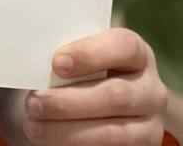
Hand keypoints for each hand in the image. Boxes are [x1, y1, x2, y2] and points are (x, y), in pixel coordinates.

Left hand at [22, 27, 166, 143]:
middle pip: (117, 95)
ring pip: (114, 133)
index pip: (123, 46)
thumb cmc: (75, 73)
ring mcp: (149, 125)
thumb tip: (32, 59)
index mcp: (137, 53)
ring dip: (68, 131)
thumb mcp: (76, 57)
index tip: (56, 63)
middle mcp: (150, 89)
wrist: (81, 107)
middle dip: (69, 102)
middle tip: (33, 102)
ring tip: (34, 126)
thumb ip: (65, 55)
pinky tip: (51, 142)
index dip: (90, 54)